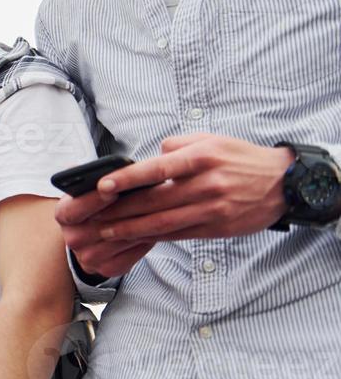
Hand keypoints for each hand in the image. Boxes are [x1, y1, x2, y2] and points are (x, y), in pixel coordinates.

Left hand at [54, 135, 291, 275]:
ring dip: (132, 230)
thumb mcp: (211, 140)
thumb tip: (151, 157)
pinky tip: (136, 238)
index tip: (103, 185)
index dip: (127, 179)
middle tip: (94, 217)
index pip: (157, 169)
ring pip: (164, 223)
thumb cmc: (240, 159)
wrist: (284, 184)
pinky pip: (180, 234)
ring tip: (108, 232)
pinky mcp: (217, 228)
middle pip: (154, 201)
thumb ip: (178, 146)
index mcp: (202, 158)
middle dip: (120, 211)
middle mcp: (206, 184)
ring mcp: (212, 208)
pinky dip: (155, 237)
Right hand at [54, 187, 155, 279]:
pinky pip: (134, 254)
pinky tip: (158, 227)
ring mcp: (89, 257)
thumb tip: (90, 167)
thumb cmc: (94, 205)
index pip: (75, 209)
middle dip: (129, 210)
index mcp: (64, 215)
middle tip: (151, 196)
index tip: (112, 190)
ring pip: (123, 238)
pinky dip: (147, 240)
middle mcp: (73, 239)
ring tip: (161, 209)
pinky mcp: (108, 269)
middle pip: (103, 225)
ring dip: (144, 224)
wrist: (90, 237)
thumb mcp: (86, 188)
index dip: (93, 199)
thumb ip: (88, 177)